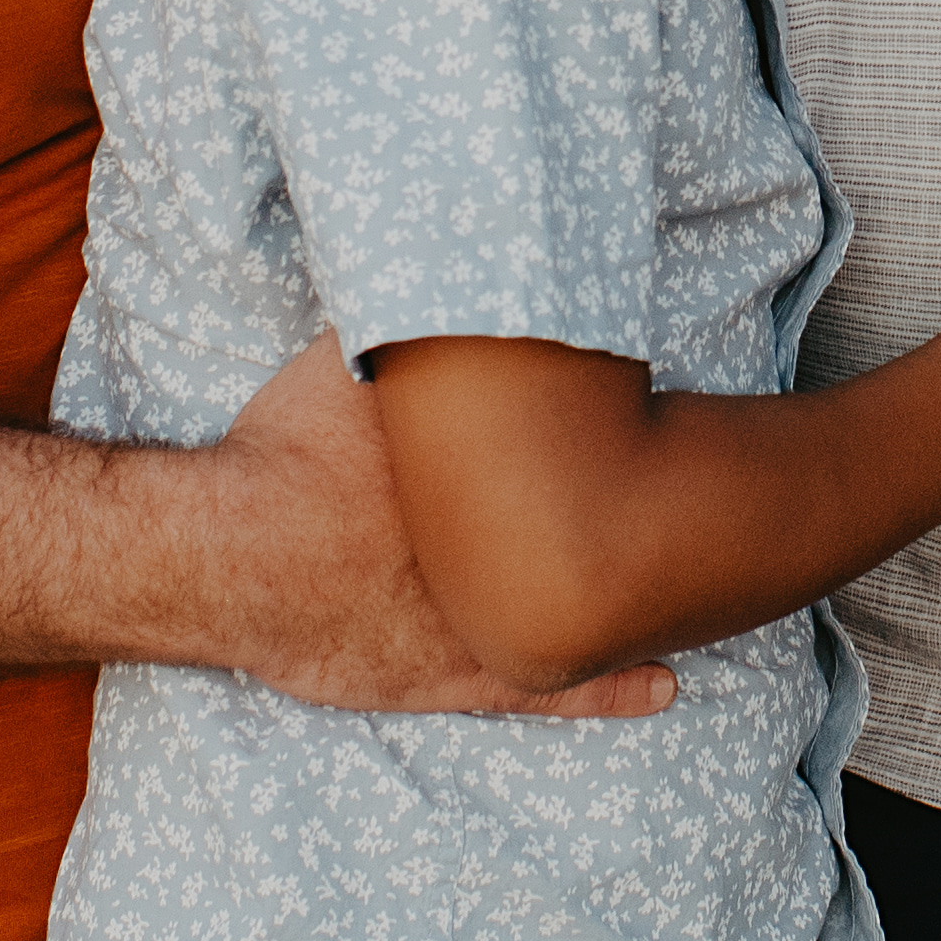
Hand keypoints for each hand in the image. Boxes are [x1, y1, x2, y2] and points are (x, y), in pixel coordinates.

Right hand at [208, 337, 678, 718]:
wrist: (229, 554)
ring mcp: (482, 622)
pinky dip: (609, 688)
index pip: (590, 451)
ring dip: (639, 599)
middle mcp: (501, 552)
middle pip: (598, 527)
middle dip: (648, 511)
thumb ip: (402, 320)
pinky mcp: (451, 677)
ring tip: (710, 592)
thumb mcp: (347, 357)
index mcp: (487, 473)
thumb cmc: (287, 452)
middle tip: (703, 499)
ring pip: (586, 612)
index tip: (679, 422)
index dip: (635, 438)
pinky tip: (665, 684)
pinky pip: (547, 688)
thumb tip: (432, 251)